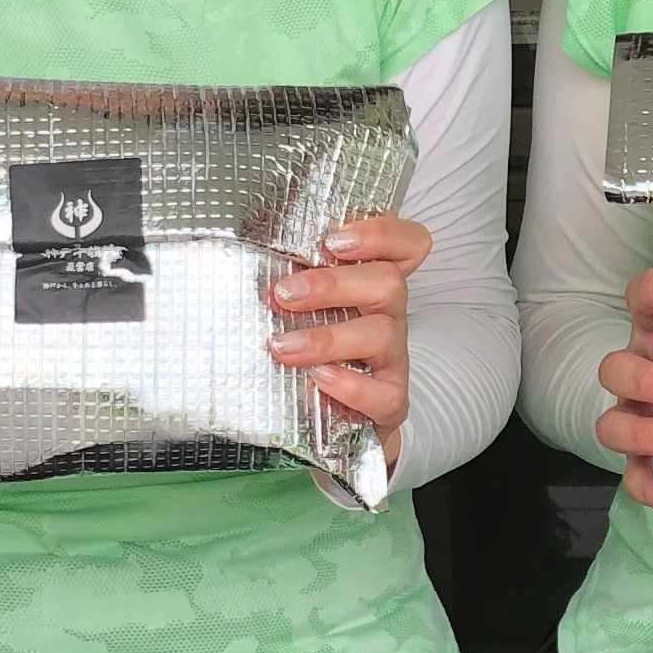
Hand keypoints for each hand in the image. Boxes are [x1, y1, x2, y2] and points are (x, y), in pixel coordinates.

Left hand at [268, 213, 427, 472]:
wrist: (331, 418)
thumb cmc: (311, 345)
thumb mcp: (305, 305)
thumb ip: (292, 276)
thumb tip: (243, 253)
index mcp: (374, 281)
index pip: (409, 243)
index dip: (381, 234)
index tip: (333, 241)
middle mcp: (391, 314)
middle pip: (389, 283)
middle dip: (331, 285)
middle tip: (283, 295)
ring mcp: (394, 357)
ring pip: (382, 334)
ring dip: (326, 338)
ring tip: (282, 348)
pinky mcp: (391, 399)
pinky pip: (385, 393)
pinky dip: (350, 385)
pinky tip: (318, 379)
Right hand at [592, 262, 652, 509]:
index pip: (642, 303)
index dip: (649, 292)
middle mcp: (641, 373)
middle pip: (616, 367)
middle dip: (647, 377)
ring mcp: (637, 417)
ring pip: (612, 423)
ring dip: (643, 432)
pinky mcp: (647, 460)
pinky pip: (633, 476)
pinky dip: (650, 487)